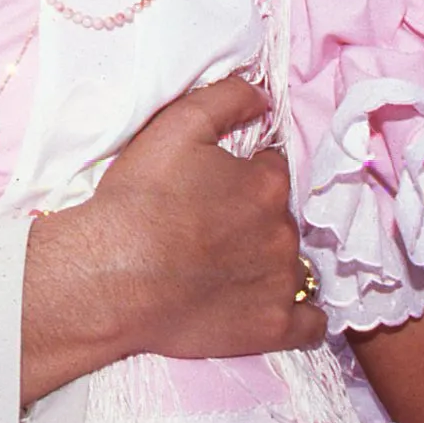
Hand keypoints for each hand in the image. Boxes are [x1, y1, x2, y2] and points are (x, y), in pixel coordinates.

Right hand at [21, 77, 325, 401]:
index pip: (272, 170)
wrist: (113, 274)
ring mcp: (280, 284)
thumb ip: (228, 98)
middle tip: (211, 227)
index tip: (217, 185)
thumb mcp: (177, 125)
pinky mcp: (270, 328)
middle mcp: (284, 232)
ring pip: (294, 265)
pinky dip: (302, 316)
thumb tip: (263, 94)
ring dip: (271, 262)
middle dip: (255, 218)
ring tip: (230, 268)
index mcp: (266, 184)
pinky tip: (284, 309)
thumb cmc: (141, 198)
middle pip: (280, 217)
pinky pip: (310, 324)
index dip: (245, 173)